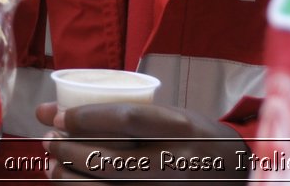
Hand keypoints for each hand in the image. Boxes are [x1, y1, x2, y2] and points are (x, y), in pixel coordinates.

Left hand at [38, 101, 246, 180]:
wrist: (239, 177)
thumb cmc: (200, 142)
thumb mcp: (179, 117)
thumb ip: (135, 113)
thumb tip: (65, 111)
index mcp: (182, 128)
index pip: (126, 119)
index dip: (84, 118)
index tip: (56, 115)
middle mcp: (176, 162)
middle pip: (109, 159)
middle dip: (69, 150)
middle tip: (49, 140)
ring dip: (70, 176)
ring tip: (52, 164)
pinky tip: (70, 183)